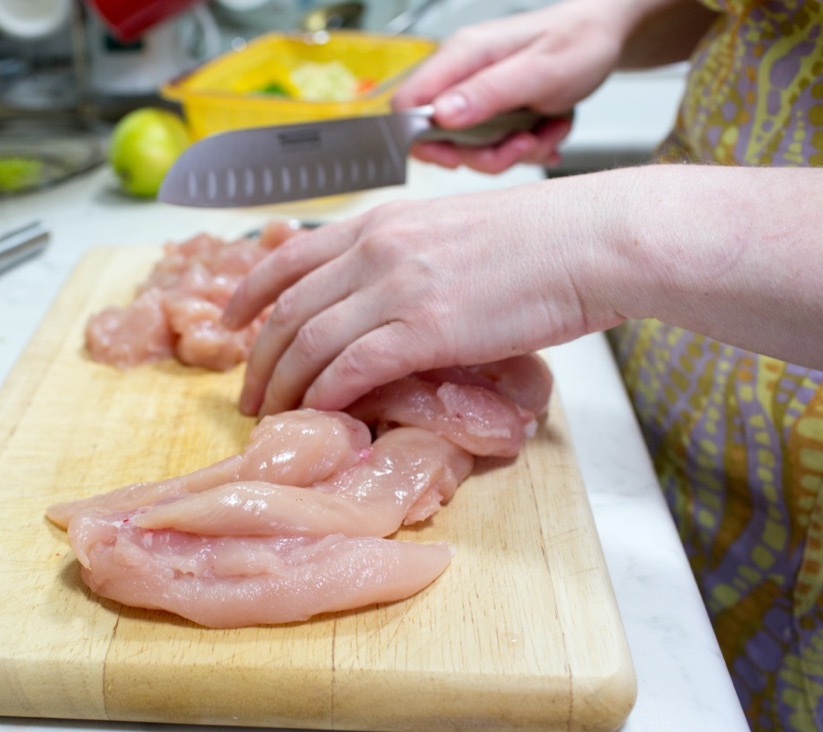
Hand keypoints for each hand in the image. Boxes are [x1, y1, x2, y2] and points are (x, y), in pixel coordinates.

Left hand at [223, 180, 627, 416]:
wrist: (594, 239)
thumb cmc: (542, 240)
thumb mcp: (452, 231)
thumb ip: (407, 258)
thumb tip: (382, 300)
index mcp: (380, 222)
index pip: (290, 255)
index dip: (249, 291)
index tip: (229, 320)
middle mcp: (376, 248)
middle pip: (289, 308)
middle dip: (258, 357)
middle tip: (245, 393)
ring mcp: (396, 286)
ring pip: (310, 342)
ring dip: (283, 385)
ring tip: (271, 416)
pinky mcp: (423, 327)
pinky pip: (350, 368)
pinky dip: (326, 395)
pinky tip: (319, 416)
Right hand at [392, 0, 629, 172]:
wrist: (604, 36)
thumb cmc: (578, 42)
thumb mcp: (539, 71)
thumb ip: (488, 93)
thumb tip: (439, 115)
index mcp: (462, 56)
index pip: (408, 103)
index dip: (421, 137)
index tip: (458, 155)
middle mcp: (461, 76)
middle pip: (438, 138)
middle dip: (483, 153)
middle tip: (522, 143)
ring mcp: (474, 95)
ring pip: (468, 148)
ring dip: (510, 152)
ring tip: (544, 131)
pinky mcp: (490, 110)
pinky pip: (491, 146)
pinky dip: (520, 148)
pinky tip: (545, 129)